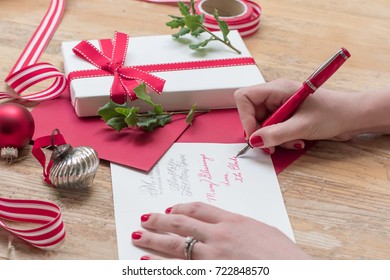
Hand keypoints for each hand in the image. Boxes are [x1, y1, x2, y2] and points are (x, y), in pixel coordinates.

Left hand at [131, 202, 311, 259]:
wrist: (292, 271)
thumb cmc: (283, 254)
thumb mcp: (262, 231)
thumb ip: (241, 227)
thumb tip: (228, 226)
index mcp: (233, 220)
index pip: (199, 208)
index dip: (181, 207)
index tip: (170, 209)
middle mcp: (219, 235)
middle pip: (181, 223)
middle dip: (160, 220)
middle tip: (145, 218)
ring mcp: (213, 255)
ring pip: (175, 244)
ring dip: (153, 240)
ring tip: (138, 236)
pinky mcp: (210, 272)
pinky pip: (179, 268)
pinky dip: (160, 265)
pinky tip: (147, 264)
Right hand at [234, 78, 376, 153]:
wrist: (353, 117)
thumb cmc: (334, 113)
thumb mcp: (302, 126)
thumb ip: (276, 134)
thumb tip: (254, 141)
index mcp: (277, 89)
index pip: (245, 98)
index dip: (245, 117)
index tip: (255, 135)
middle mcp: (276, 96)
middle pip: (252, 114)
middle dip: (261, 132)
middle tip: (271, 146)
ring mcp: (281, 106)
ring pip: (263, 125)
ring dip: (274, 138)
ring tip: (292, 142)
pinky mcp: (287, 116)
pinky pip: (274, 130)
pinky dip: (281, 139)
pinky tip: (297, 141)